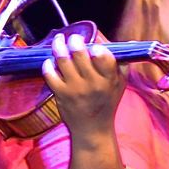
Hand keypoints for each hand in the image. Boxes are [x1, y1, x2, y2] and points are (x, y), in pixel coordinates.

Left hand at [42, 31, 123, 146]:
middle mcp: (92, 83)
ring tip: (59, 40)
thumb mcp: (120, 84)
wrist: (92, 130)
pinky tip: (50, 61)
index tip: (93, 46)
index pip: (103, 56)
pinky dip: (48, 64)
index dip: (96, 47)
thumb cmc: (106, 103)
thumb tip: (119, 43)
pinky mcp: (61, 95)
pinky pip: (50, 74)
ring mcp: (75, 89)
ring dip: (58, 46)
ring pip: (63, 60)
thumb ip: (120, 63)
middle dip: (74, 40)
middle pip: (79, 53)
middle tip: (73, 38)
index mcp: (109, 79)